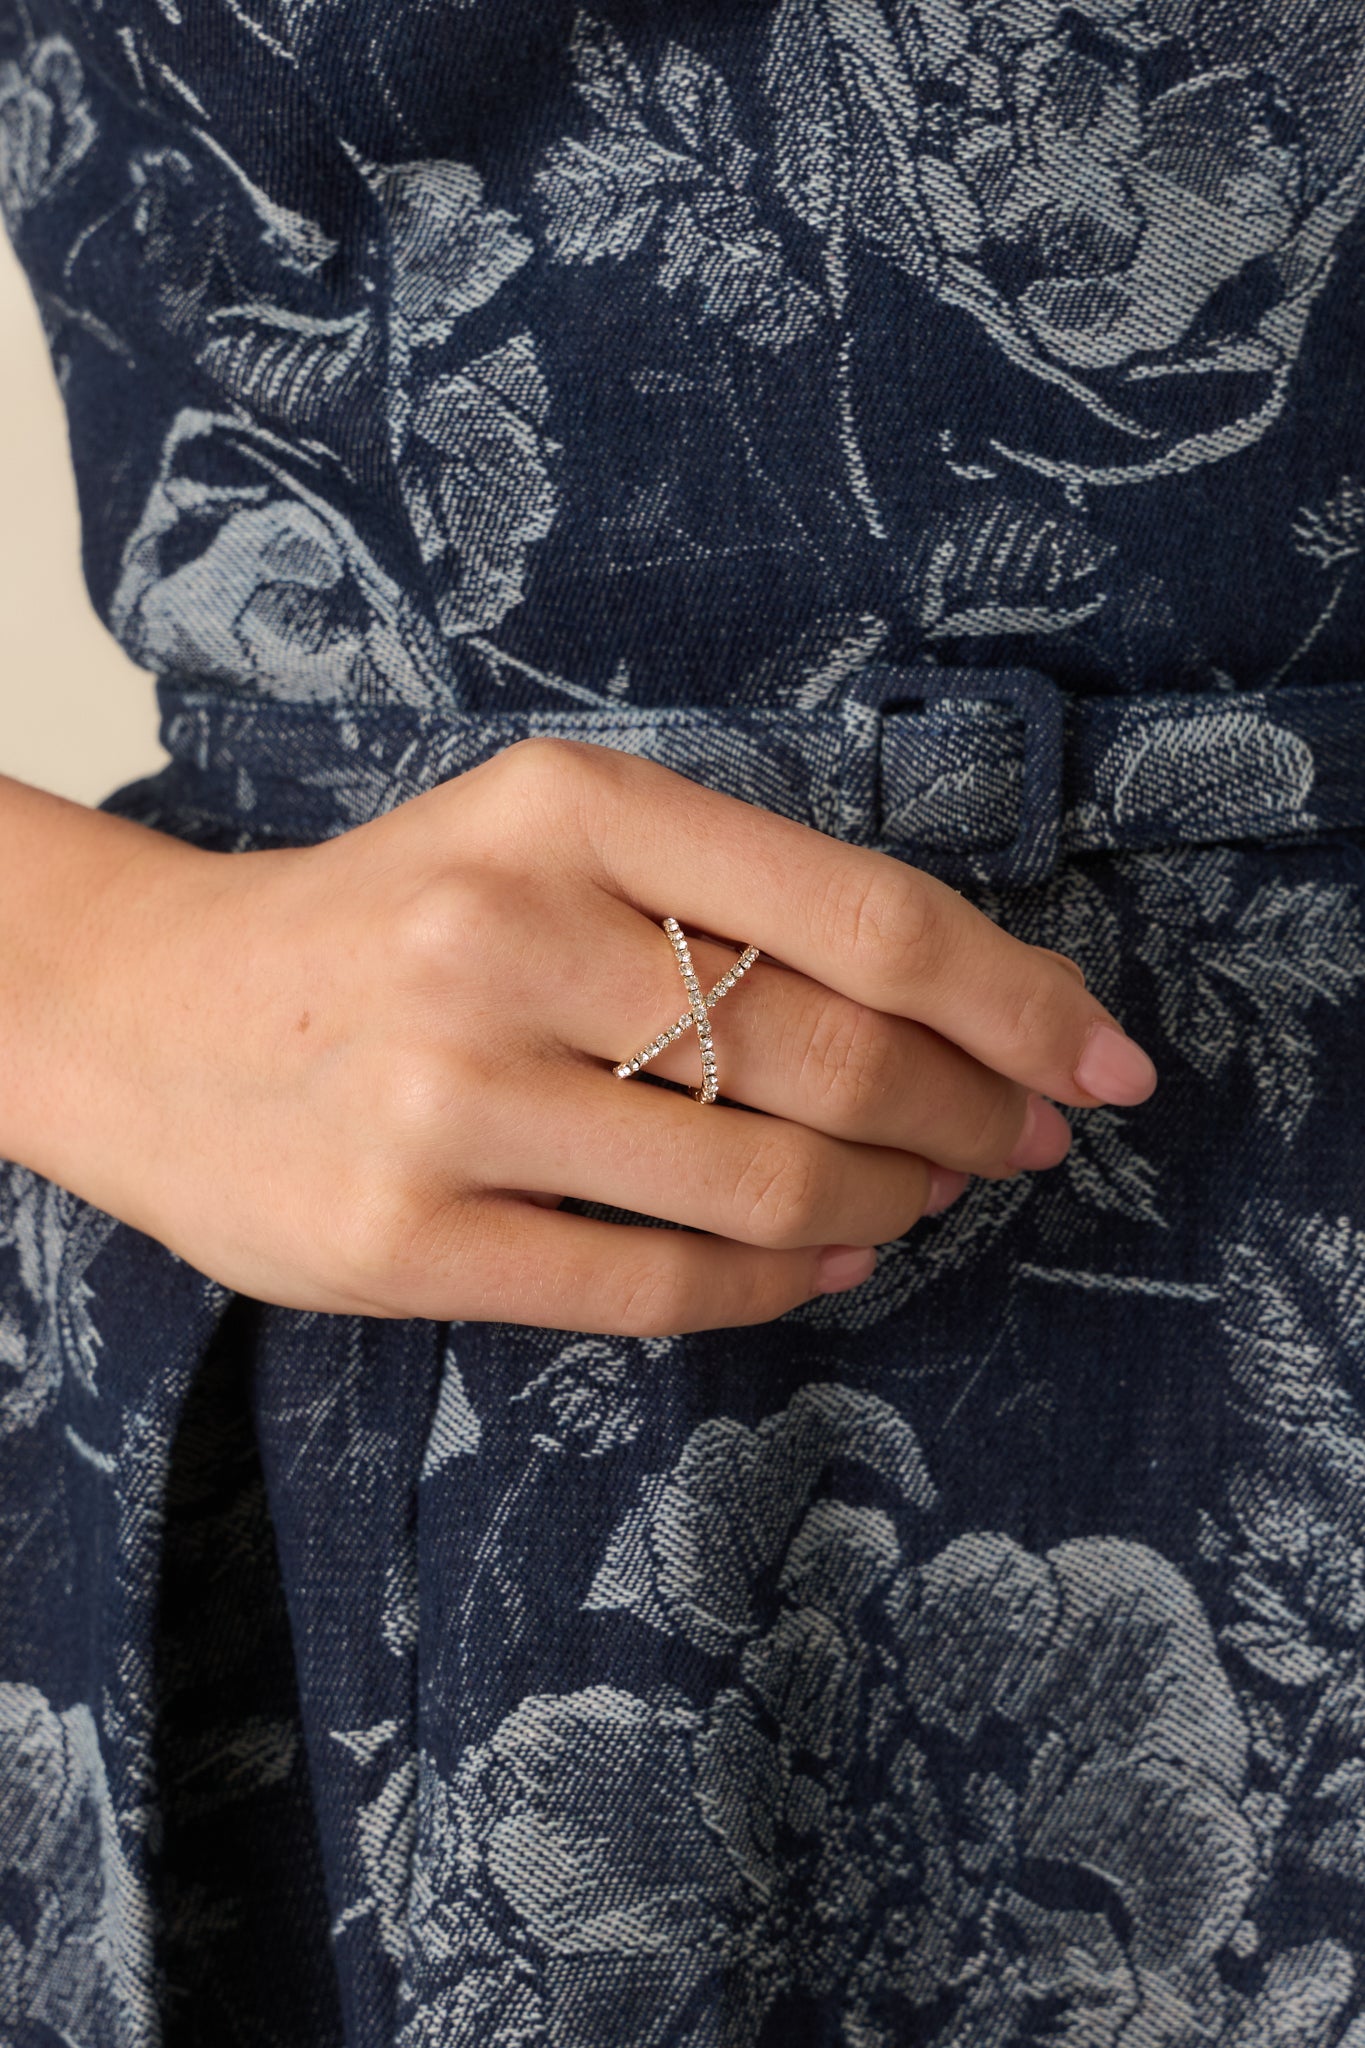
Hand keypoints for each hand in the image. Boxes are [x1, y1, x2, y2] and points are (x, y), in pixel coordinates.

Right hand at [42, 739, 1155, 1333]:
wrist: (147, 1011)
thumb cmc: (387, 923)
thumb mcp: (544, 841)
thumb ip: (728, 901)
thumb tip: (961, 1023)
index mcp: (565, 805)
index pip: (860, 913)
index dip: (1016, 999)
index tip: (1103, 1058)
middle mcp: (506, 936)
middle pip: (832, 1058)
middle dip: (972, 1115)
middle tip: (1023, 1140)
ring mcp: (448, 1096)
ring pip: (760, 1184)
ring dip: (886, 1206)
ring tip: (921, 1201)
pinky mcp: (403, 1238)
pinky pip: (658, 1286)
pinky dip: (780, 1286)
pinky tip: (825, 1266)